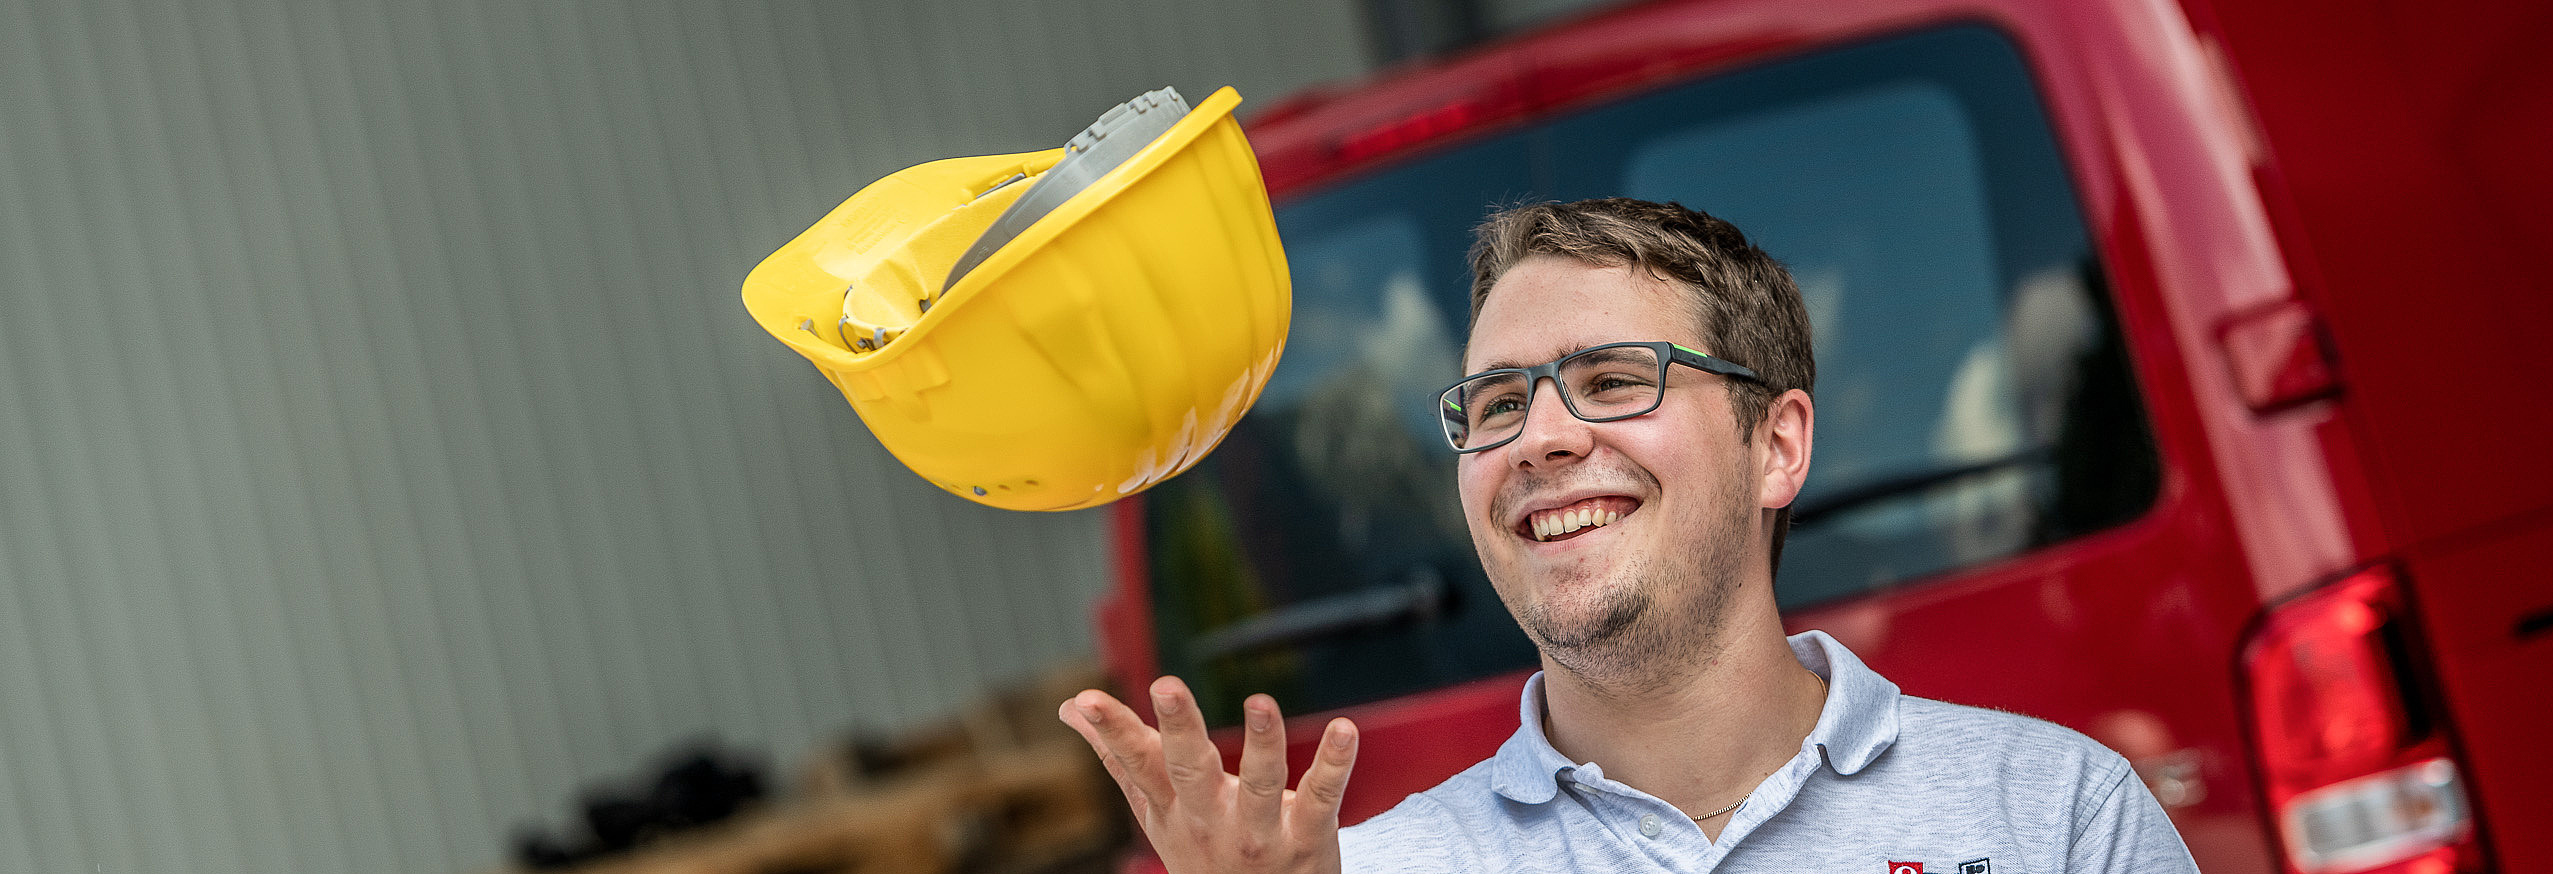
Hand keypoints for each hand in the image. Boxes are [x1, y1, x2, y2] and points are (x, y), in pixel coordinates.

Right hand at [1060, 676, 1359, 872]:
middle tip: (1166, 685)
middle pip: (1190, 770)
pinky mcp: (1308, 838)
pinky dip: (1336, 764)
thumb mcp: (1156, 811)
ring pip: (1262, 784)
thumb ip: (1119, 757)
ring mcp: (1261, 833)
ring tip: (1261, 702)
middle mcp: (1211, 819)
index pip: (1137, 764)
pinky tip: (1346, 729)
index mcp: (1171, 807)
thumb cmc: (1203, 849)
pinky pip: (1324, 797)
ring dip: (1262, 743)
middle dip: (1178, 729)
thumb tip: (1069, 708)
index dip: (1113, 732)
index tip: (1087, 698)